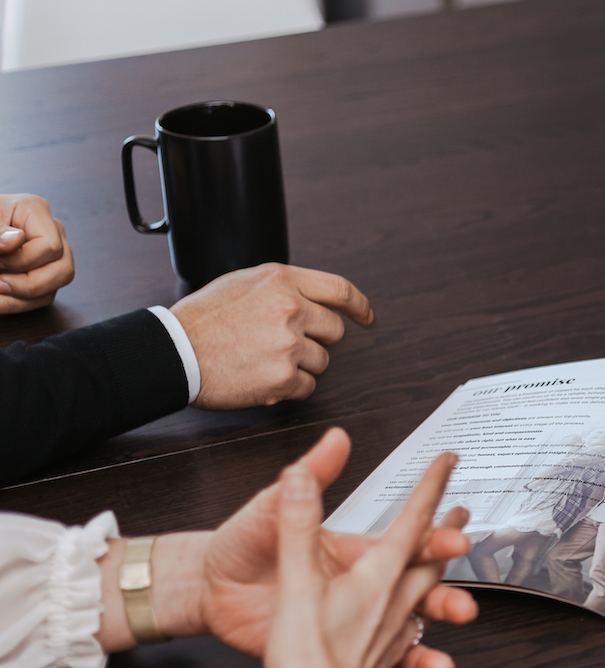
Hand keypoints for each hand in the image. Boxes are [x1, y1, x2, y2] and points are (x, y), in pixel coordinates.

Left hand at [0, 194, 73, 313]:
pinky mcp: (44, 274)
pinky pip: (42, 297)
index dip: (22, 261)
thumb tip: (16, 240)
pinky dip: (16, 303)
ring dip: (20, 298)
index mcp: (36, 210)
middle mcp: (52, 233)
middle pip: (63, 271)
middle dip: (27, 285)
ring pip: (54, 288)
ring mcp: (51, 255)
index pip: (50, 247)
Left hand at [96, 428, 477, 667]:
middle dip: (447, 599)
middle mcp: (366, 590)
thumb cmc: (241, 550)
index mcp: (358, 555)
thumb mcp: (272, 513)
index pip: (408, 537)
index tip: (460, 525)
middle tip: (465, 604)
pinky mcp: (332, 658)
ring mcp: (355, 628)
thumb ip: (308, 481)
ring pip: (404, 645)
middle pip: (420, 593)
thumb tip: (336, 438)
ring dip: (424, 658)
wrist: (209, 596)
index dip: (436, 532)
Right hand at [171, 263, 374, 409]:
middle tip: (283, 343)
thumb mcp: (243, 284)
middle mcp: (290, 309)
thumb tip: (314, 300)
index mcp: (282, 280)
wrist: (174, 351)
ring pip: (322, 361)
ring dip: (300, 364)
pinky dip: (290, 387)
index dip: (359, 306)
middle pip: (334, 332)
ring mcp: (289, 344)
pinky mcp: (284, 377)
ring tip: (263, 358)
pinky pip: (308, 386)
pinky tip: (262, 376)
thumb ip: (282, 288)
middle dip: (316, 340)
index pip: (340, 290)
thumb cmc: (203, 320)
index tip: (367, 317)